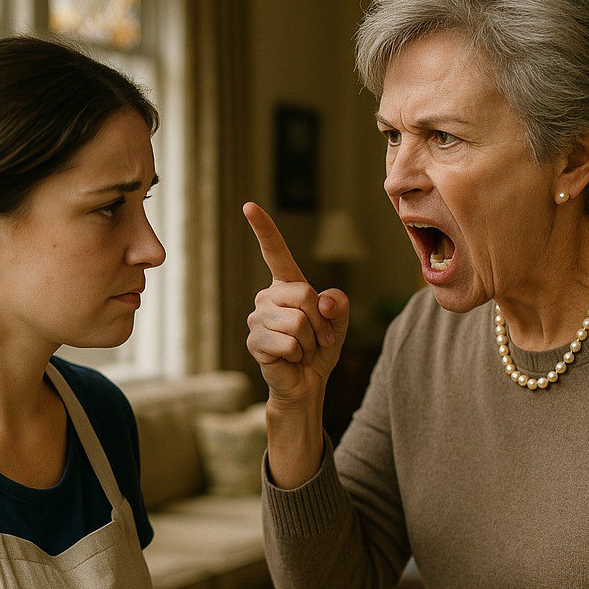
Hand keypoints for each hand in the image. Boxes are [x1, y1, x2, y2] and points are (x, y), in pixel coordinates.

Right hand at [243, 202, 349, 406]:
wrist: (307, 383)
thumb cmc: (320, 349)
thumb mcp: (339, 321)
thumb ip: (339, 303)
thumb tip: (322, 300)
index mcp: (286, 286)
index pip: (275, 252)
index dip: (263, 229)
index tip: (249, 206)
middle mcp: (267, 297)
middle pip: (303, 293)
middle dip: (321, 320)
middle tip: (319, 338)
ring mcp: (257, 319)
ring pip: (297, 322)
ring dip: (309, 341)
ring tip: (302, 350)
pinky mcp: (254, 342)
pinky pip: (288, 343)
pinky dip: (298, 355)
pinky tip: (291, 359)